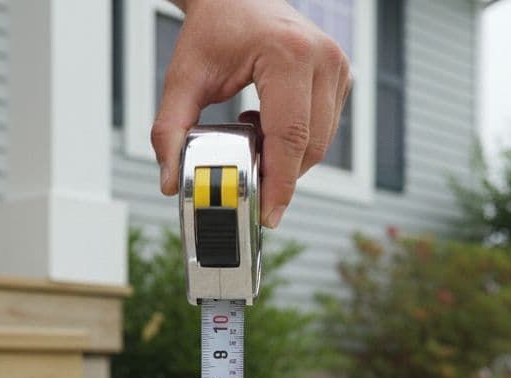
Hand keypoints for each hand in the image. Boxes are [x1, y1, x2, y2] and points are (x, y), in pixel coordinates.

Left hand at [154, 0, 351, 227]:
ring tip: (250, 140)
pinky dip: (296, 141)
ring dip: (288, 158)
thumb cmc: (214, 29)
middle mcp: (322, 58)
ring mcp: (337, 67)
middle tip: (246, 182)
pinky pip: (324, 128)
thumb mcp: (183, 78)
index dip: (280, 183)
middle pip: (310, 146)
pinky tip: (266, 125)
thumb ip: (170, 130)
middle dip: (281, 175)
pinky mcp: (341, 76)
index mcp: (288, 55)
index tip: (268, 215)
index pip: (290, 136)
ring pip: (321, 142)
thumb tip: (169, 180)